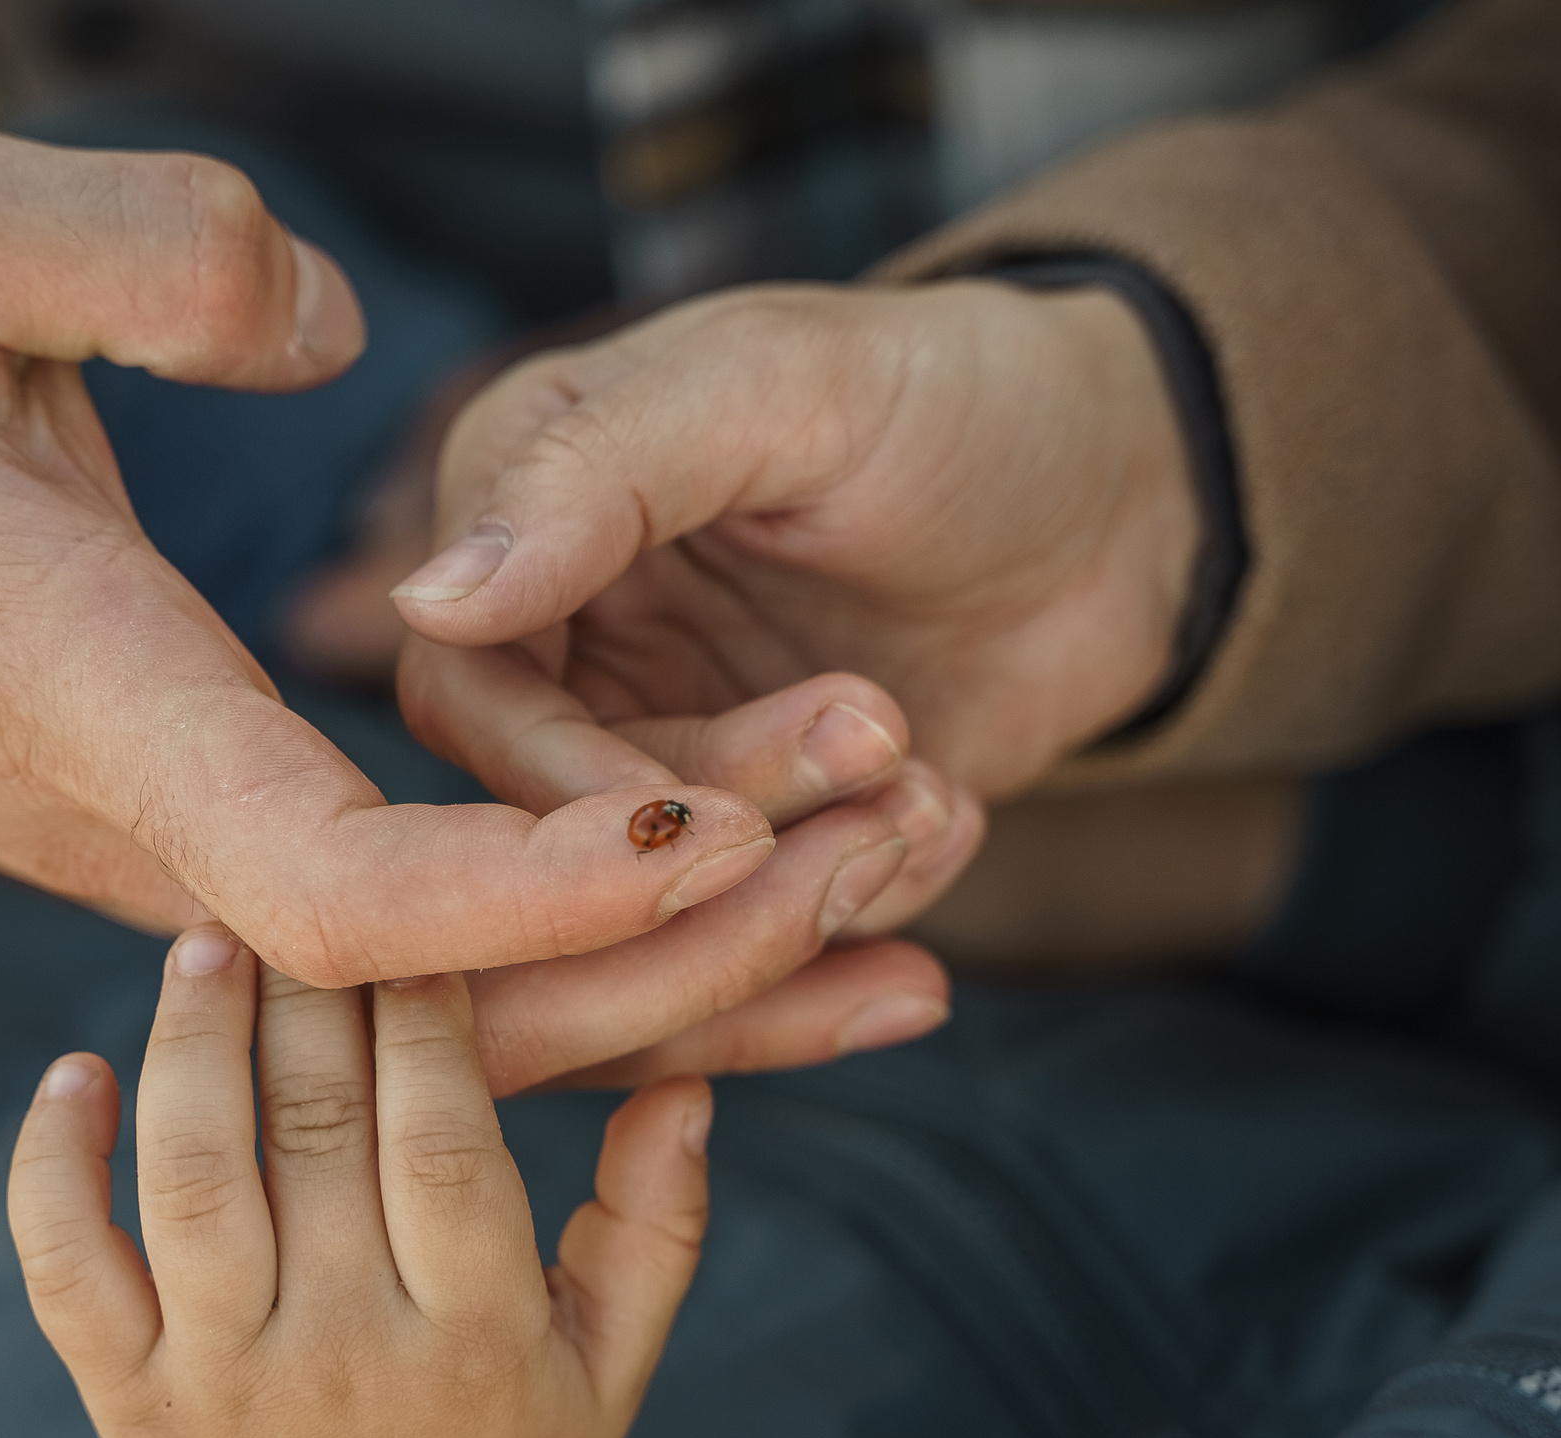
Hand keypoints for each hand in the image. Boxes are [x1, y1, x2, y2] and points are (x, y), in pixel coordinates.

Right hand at [0, 124, 948, 1083]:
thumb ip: (123, 249)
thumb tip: (319, 323)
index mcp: (100, 702)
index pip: (331, 878)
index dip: (526, 887)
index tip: (708, 829)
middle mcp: (159, 835)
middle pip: (446, 992)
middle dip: (675, 945)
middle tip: (889, 843)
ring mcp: (194, 869)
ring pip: (456, 1009)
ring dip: (679, 978)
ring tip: (904, 917)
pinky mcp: (223, 857)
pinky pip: (427, 963)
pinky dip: (594, 961)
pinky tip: (760, 930)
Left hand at [8, 925, 711, 1437]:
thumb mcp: (609, 1369)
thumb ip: (656, 1229)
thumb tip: (684, 1083)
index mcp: (476, 1340)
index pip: (447, 1148)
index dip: (429, 1020)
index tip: (421, 927)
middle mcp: (348, 1355)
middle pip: (319, 1135)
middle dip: (307, 995)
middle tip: (299, 896)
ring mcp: (224, 1377)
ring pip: (194, 1181)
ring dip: (189, 1045)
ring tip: (200, 944)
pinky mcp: (126, 1395)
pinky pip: (67, 1270)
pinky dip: (51, 1168)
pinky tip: (71, 1074)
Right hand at [393, 281, 1199, 838]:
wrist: (1131, 491)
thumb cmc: (956, 398)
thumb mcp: (780, 388)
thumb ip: (600, 475)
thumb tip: (428, 598)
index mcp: (529, 515)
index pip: (468, 697)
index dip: (565, 781)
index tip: (700, 809)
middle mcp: (573, 644)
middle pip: (559, 822)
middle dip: (720, 822)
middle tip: (878, 752)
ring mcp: (670, 742)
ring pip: (668, 895)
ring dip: (810, 870)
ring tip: (932, 793)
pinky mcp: (769, 828)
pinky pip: (775, 925)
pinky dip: (872, 891)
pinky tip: (954, 811)